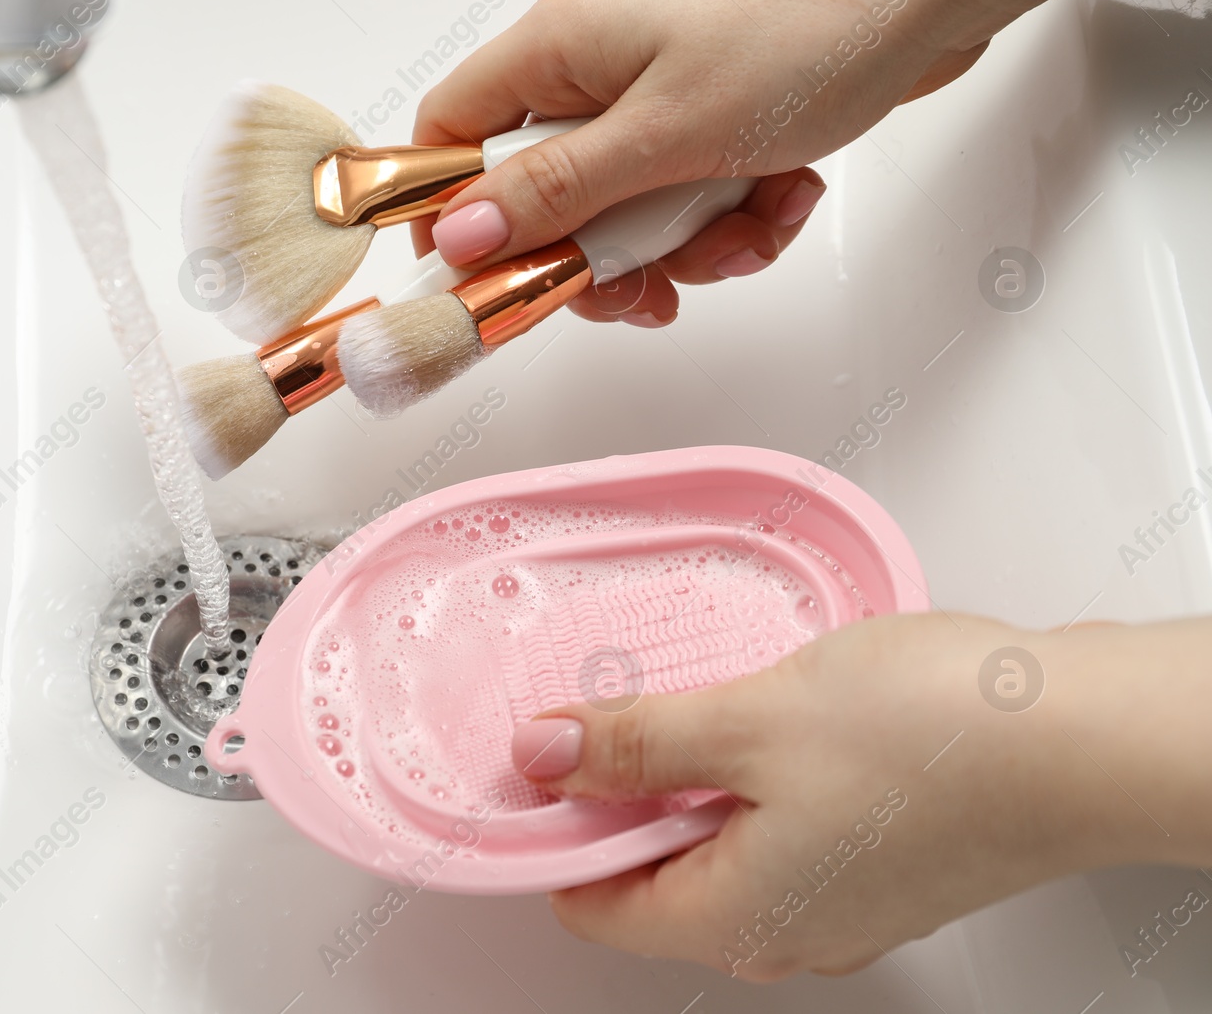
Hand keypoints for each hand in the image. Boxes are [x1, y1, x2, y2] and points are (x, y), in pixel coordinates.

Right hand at [411, 0, 1122, 326]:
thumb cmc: (807, 27)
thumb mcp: (665, 134)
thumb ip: (557, 193)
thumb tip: (462, 235)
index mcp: (558, 50)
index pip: (452, 138)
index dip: (453, 218)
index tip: (485, 283)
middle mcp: (597, 68)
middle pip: (545, 196)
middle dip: (599, 256)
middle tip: (640, 287)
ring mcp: (659, 91)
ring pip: (626, 212)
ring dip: (685, 245)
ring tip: (743, 227)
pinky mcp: (714, 114)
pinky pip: (690, 198)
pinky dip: (735, 217)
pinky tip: (783, 198)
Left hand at [508, 613, 1211, 978]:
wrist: (1089, 738)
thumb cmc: (937, 738)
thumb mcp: (748, 721)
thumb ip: (635, 743)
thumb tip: (542, 757)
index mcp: (734, 921)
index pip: (591, 905)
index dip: (552, 828)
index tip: (539, 755)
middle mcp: (786, 932)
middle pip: (654, 874)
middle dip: (623, 792)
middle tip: (620, 706)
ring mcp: (841, 902)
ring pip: (721, 843)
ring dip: (695, 772)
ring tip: (707, 696)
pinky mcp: (883, 861)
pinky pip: (783, 827)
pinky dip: (758, 774)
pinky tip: (776, 711)